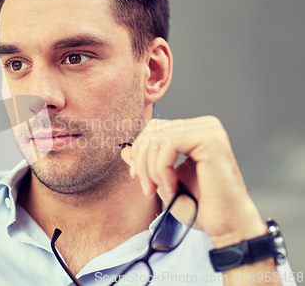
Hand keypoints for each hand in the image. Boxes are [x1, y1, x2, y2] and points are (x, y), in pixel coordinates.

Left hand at [121, 116, 266, 247]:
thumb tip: (125, 150)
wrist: (226, 226)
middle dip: (142, 162)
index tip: (138, 178)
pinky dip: (162, 169)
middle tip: (148, 189)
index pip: (154, 128)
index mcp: (195, 133)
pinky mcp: (211, 139)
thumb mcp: (163, 181)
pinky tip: (174, 186)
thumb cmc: (200, 207)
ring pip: (157, 137)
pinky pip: (168, 144)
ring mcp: (209, 130)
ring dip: (152, 169)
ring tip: (163, 190)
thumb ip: (146, 163)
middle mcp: (204, 126)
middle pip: (153, 130)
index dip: (139, 152)